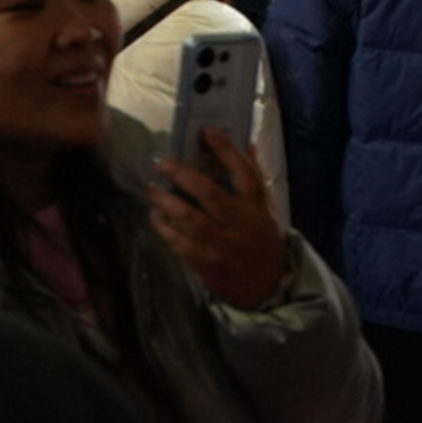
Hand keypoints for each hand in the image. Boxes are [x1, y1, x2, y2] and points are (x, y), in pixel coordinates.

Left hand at [152, 128, 289, 309]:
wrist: (270, 292)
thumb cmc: (261, 244)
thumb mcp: (265, 214)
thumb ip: (252, 182)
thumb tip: (248, 143)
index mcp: (258, 211)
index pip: (246, 175)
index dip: (227, 150)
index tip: (206, 130)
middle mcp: (242, 226)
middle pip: (210, 194)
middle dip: (182, 174)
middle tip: (160, 162)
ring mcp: (224, 247)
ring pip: (190, 218)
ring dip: (165, 200)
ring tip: (151, 189)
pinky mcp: (208, 266)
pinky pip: (180, 243)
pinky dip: (164, 228)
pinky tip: (155, 216)